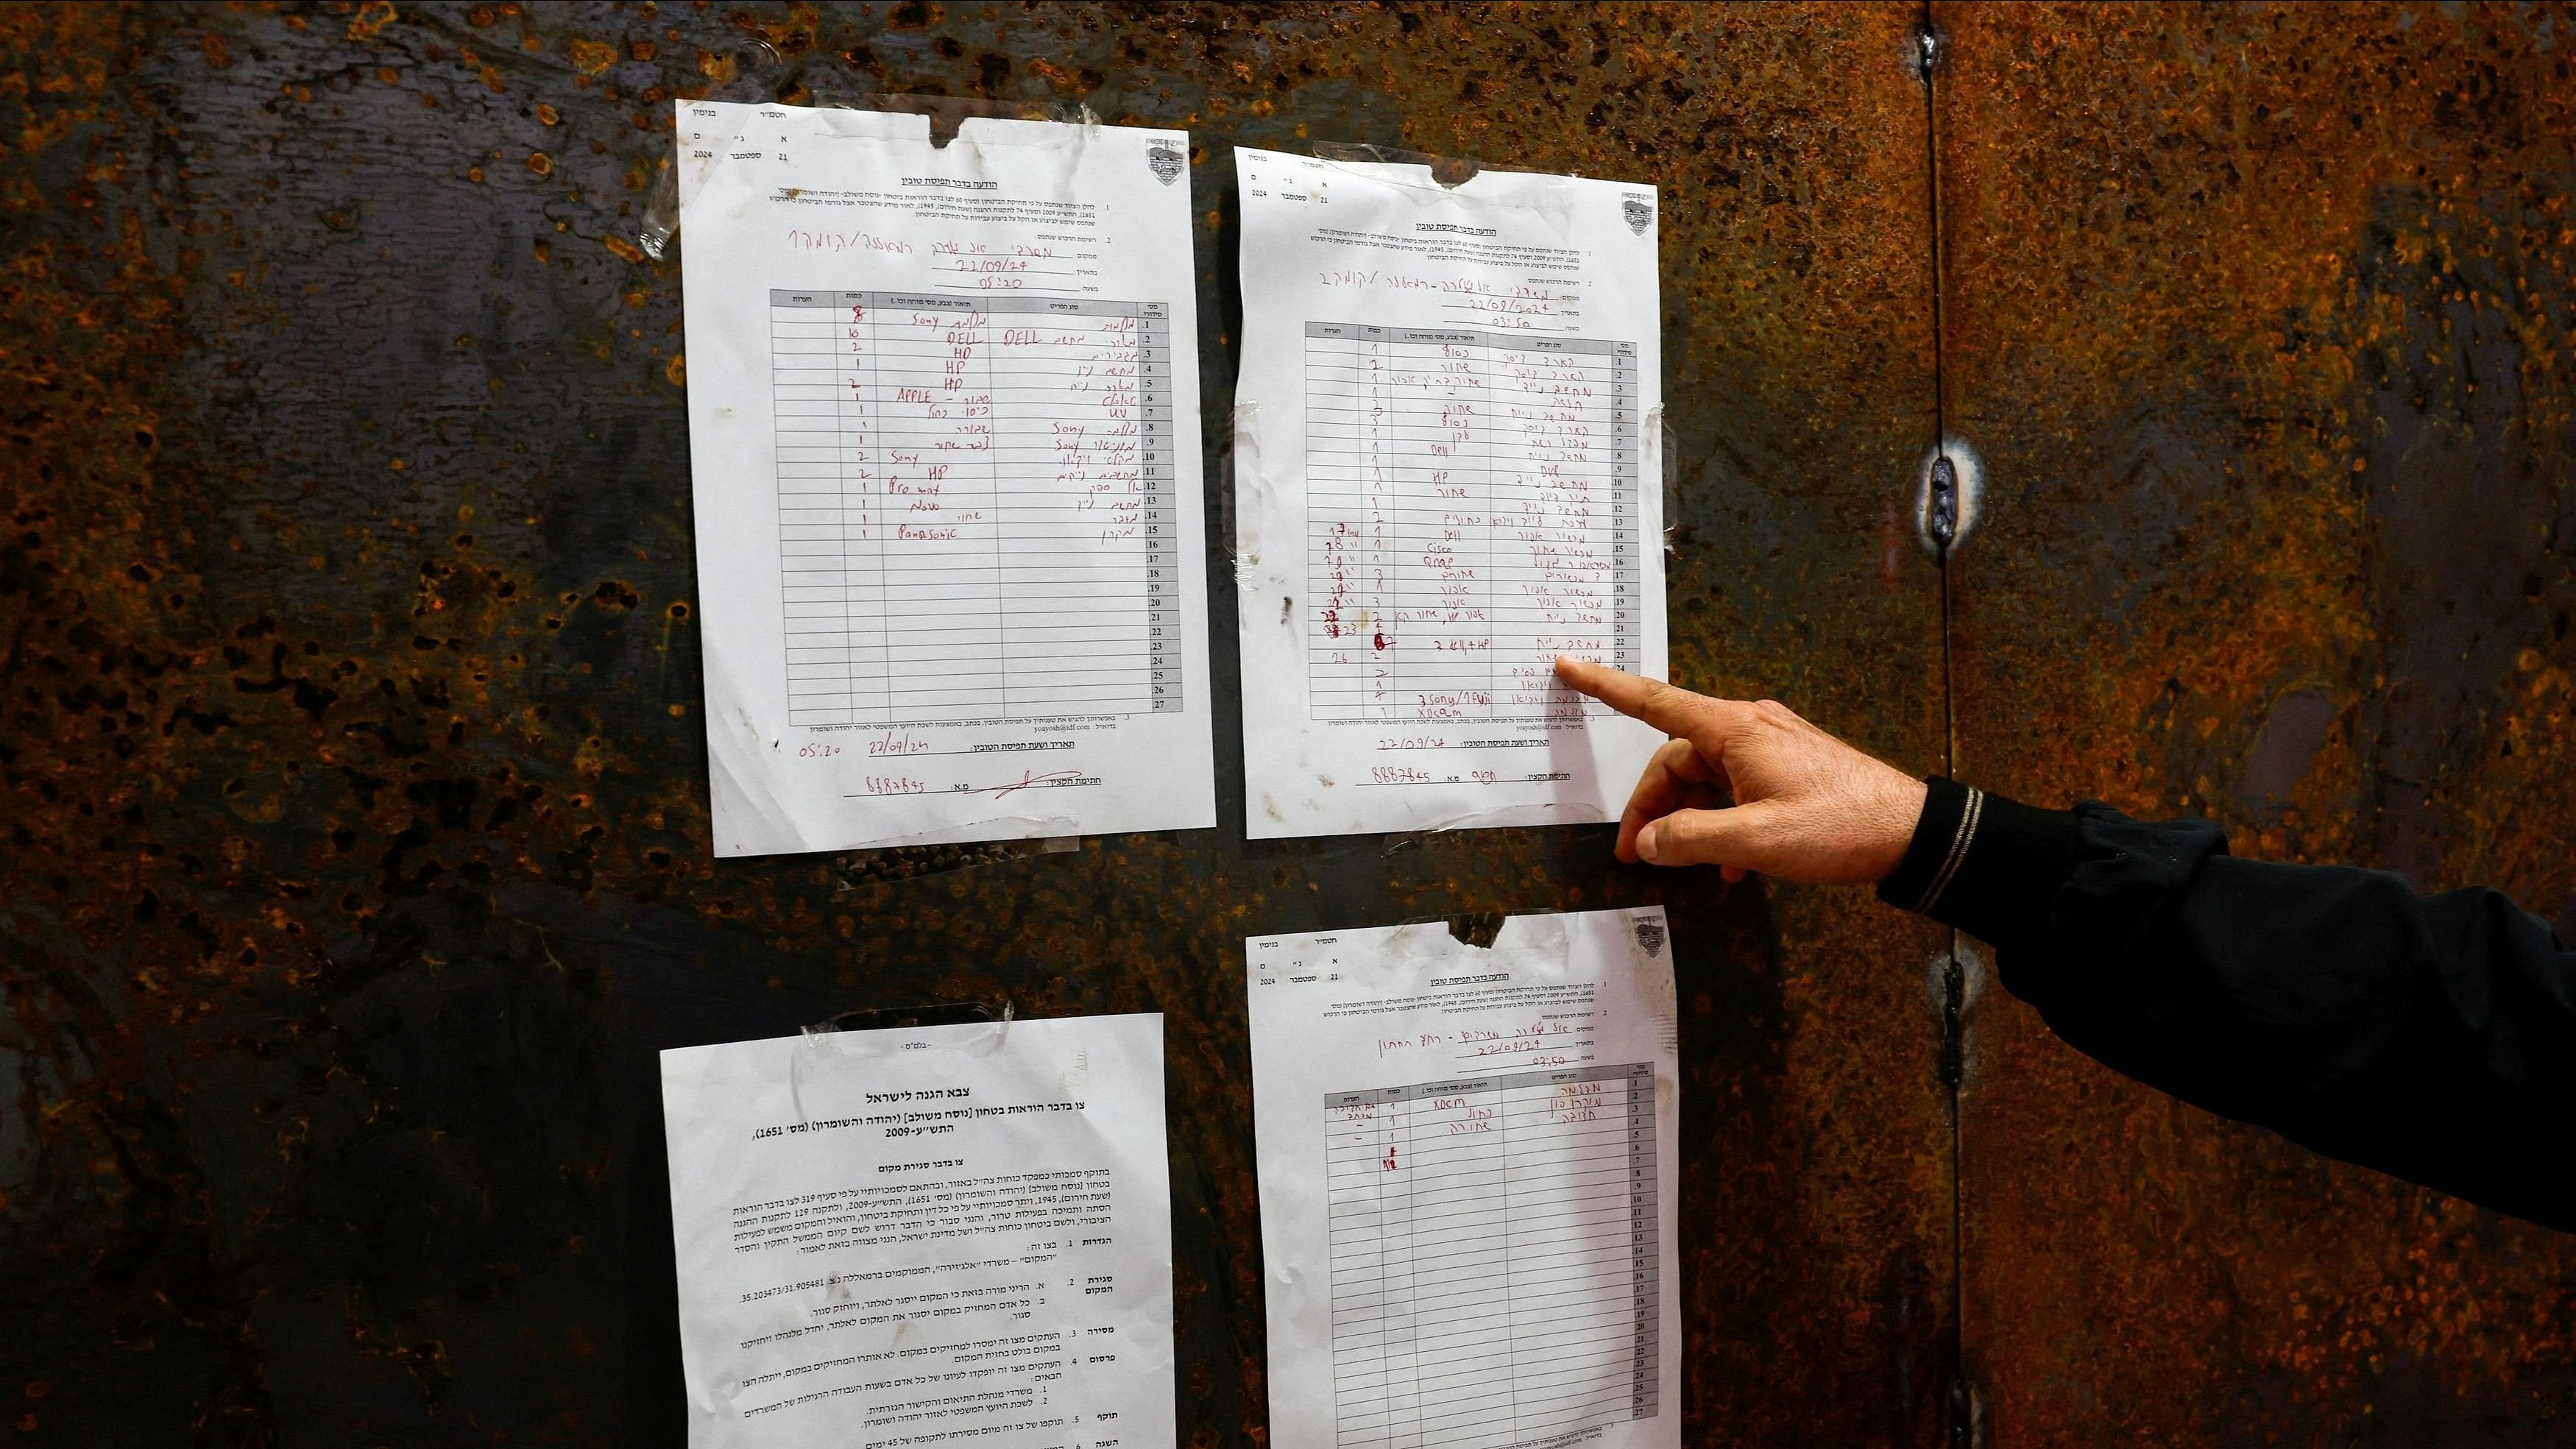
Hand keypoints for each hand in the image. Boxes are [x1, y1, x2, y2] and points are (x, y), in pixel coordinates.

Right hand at [1554, 656, 1927, 884]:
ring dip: (1688, 822)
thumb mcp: (1755, 841)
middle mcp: (1748, 729)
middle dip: (1650, 808)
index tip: (1567, 666)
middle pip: (1676, 760)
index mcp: (1734, 730)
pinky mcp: (1787, 770)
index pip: (1655, 702)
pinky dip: (1721, 824)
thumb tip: (1649, 842)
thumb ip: (1691, 839)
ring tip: (1680, 866)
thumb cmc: (1838, 827)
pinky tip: (1727, 866)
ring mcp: (1770, 748)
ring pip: (1705, 781)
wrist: (1911, 833)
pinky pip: (1735, 792)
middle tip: (1633, 855)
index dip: (1606, 686)